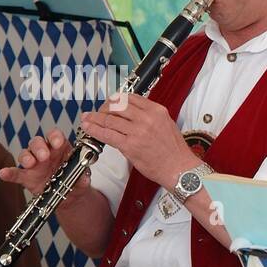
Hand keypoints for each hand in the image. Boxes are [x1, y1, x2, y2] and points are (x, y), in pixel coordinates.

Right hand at [0, 129, 90, 202]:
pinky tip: (4, 173)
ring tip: (29, 163)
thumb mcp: (82, 179)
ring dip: (26, 157)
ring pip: (26, 154)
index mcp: (61, 149)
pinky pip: (15, 173)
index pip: (55, 136)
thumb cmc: (75, 181)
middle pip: (38, 142)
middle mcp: (45, 153)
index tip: (57, 142)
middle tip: (44, 156)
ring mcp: (34, 165)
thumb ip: (83, 178)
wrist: (69, 197)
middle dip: (39, 147)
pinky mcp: (26, 177)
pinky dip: (9, 173)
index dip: (55, 137)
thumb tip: (85, 178)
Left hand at [79, 93, 199, 189]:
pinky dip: (94, 130)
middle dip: (103, 108)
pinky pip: (107, 134)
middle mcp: (146, 118)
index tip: (109, 104)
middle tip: (98, 113)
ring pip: (109, 119)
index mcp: (156, 110)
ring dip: (94, 118)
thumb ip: (149, 117)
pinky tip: (88, 128)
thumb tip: (130, 115)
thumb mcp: (166, 124)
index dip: (115, 100)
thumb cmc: (174, 151)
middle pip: (116, 105)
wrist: (180, 169)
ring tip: (87, 119)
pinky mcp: (130, 145)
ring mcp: (137, 131)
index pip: (129, 98)